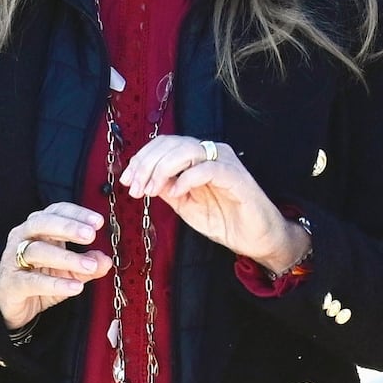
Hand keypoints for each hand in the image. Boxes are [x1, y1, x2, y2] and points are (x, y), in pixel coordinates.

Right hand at [0, 200, 109, 326]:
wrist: (14, 306)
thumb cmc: (39, 279)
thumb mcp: (69, 271)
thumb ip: (87, 265)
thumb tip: (105, 260)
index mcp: (38, 229)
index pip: (56, 211)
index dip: (76, 214)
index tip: (98, 222)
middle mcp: (22, 238)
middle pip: (42, 223)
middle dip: (67, 227)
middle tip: (90, 235)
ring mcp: (13, 259)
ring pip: (37, 251)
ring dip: (66, 258)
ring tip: (89, 266)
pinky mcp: (10, 283)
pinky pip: (33, 281)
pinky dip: (55, 284)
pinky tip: (75, 287)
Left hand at [117, 135, 310, 277]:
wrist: (255, 239)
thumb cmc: (224, 220)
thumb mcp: (184, 205)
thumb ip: (165, 188)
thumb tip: (141, 179)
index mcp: (197, 158)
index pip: (164, 144)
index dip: (142, 158)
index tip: (126, 180)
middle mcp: (210, 153)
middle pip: (170, 144)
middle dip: (146, 164)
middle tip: (135, 188)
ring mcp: (224, 162)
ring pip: (186, 150)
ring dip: (162, 169)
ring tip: (151, 191)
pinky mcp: (236, 176)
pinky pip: (206, 168)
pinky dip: (186, 179)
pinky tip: (175, 193)